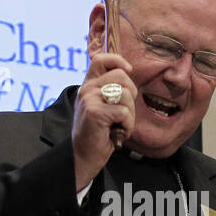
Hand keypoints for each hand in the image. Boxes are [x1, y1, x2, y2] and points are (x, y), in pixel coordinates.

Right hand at [72, 53, 136, 191]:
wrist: (84, 156)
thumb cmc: (98, 132)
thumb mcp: (102, 106)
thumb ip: (110, 89)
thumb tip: (128, 72)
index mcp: (89, 85)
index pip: (101, 59)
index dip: (118, 61)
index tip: (129, 71)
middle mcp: (86, 89)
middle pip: (122, 76)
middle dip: (131, 95)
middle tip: (124, 113)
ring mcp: (89, 99)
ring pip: (125, 94)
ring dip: (130, 115)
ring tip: (119, 125)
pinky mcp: (94, 112)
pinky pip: (124, 113)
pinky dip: (126, 126)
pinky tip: (116, 133)